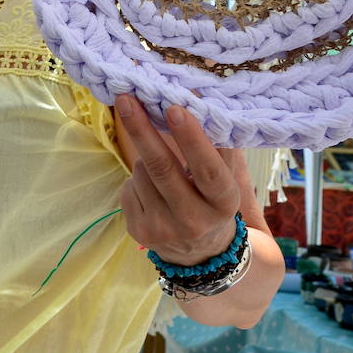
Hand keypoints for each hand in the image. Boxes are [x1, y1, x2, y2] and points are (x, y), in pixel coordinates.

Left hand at [115, 94, 246, 266]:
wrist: (201, 254)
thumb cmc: (212, 201)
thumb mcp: (226, 180)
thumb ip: (217, 145)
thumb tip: (194, 98)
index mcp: (223, 204)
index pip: (207, 170)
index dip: (191, 139)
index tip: (174, 108)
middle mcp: (194, 221)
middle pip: (161, 168)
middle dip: (142, 129)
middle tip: (126, 99)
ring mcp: (163, 229)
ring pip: (141, 172)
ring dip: (144, 157)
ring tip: (161, 166)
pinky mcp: (138, 231)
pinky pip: (128, 187)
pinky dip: (135, 179)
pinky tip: (151, 190)